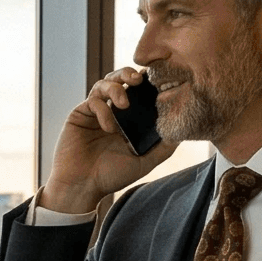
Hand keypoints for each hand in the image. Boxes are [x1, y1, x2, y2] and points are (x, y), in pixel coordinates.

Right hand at [38, 67, 178, 215]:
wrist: (82, 187)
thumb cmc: (111, 176)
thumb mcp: (144, 162)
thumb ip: (162, 147)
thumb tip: (182, 132)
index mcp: (127, 119)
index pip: (138, 91)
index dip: (147, 82)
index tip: (158, 80)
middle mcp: (111, 111)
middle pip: (120, 79)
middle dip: (129, 73)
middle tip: (139, 79)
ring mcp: (95, 111)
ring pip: (104, 83)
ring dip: (116, 88)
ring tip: (124, 104)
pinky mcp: (79, 114)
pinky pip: (92, 100)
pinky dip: (103, 109)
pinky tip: (108, 127)